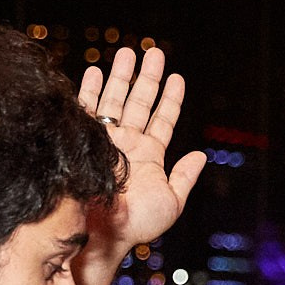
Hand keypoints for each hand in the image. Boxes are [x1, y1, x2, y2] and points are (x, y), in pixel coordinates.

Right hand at [77, 47, 207, 255]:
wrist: (101, 232)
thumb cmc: (137, 225)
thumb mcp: (172, 201)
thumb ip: (185, 177)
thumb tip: (202, 155)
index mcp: (149, 156)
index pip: (162, 120)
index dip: (171, 99)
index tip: (177, 77)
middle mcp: (127, 144)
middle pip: (138, 103)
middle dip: (146, 78)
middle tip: (153, 53)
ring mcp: (105, 141)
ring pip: (115, 101)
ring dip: (121, 77)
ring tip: (127, 53)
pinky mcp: (83, 140)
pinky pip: (86, 110)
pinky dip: (91, 90)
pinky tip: (96, 71)